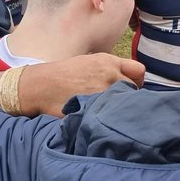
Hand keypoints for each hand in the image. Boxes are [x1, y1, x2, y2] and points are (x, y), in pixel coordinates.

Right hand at [20, 54, 145, 115]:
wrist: (40, 86)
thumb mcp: (89, 61)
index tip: (130, 89)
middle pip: (134, 90)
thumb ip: (111, 68)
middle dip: (128, 97)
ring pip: (123, 105)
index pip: (139, 71)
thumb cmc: (63, 74)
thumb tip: (129, 79)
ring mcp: (103, 93)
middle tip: (116, 103)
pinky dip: (107, 119)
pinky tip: (98, 118)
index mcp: (109, 62)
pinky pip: (110, 116)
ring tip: (106, 111)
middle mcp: (110, 76)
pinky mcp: (95, 109)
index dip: (137, 81)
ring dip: (118, 109)